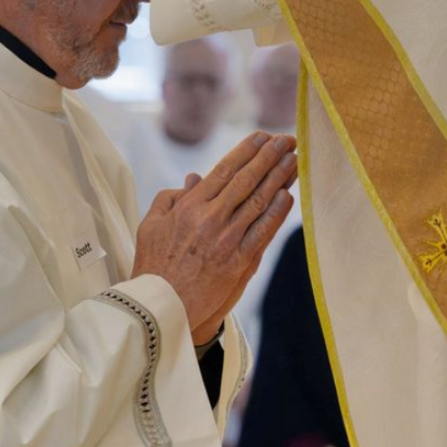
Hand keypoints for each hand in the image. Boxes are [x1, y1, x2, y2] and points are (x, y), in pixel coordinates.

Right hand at [131, 131, 297, 342]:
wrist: (162, 308)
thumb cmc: (153, 267)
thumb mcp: (151, 226)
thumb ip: (169, 199)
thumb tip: (193, 180)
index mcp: (189, 207)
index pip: (224, 170)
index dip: (247, 151)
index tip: (263, 137)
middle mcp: (211, 219)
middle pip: (247, 180)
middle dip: (270, 156)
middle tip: (287, 140)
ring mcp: (228, 240)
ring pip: (259, 201)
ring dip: (280, 178)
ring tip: (295, 160)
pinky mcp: (240, 261)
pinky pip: (264, 231)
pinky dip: (278, 212)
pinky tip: (288, 195)